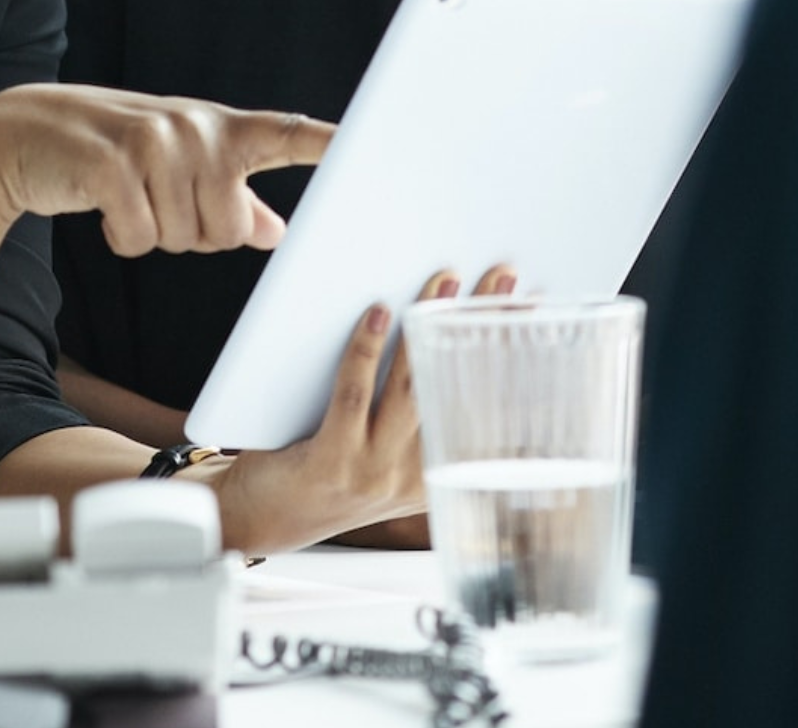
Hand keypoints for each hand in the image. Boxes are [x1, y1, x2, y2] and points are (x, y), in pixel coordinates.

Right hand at [0, 83, 333, 255]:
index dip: (327, 144)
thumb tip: (278, 233)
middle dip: (193, 234)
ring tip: (127, 196)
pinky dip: (120, 237)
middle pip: (229, 230)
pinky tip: (102, 206)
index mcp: (219, 128)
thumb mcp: (178, 167)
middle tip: (156, 200)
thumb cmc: (113, 153)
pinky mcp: (111, 166)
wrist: (24, 133)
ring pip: (184, 239)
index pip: (284, 134)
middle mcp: (194, 129)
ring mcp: (153, 143)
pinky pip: (139, 239)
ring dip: (152, 234)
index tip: (369, 145)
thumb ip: (232, 198)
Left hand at [326, 264, 516, 549]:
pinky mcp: (332, 461)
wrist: (262, 517)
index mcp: (438, 477)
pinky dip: (366, 349)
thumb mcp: (387, 460)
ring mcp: (373, 472)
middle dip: (483, 328)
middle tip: (502, 280)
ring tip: (443, 282)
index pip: (489, 412)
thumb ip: (419, 420)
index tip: (535, 316)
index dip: (517, 361)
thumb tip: (448, 340)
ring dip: (429, 327)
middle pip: (459, 390)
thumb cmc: (324, 473)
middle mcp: (413, 479)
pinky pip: (353, 394)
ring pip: (411, 388)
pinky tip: (376, 313)